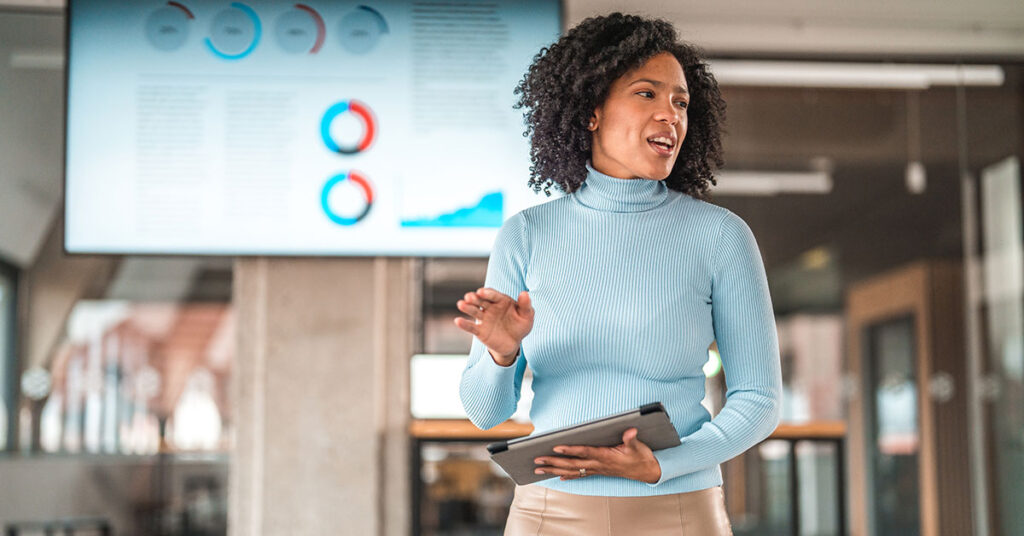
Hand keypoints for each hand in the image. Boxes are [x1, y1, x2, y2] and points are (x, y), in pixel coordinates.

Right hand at [453, 288, 533, 365]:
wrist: (514, 342)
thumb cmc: (521, 325)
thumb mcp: (527, 316)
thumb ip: (525, 305)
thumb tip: (525, 293)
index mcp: (501, 300)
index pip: (493, 295)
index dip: (487, 293)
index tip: (481, 292)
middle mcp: (490, 307)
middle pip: (481, 301)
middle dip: (474, 298)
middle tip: (469, 297)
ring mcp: (484, 319)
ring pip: (474, 311)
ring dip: (467, 307)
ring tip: (461, 304)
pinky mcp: (480, 331)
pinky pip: (471, 327)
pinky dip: (464, 324)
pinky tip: (457, 321)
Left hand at [532, 428, 661, 483]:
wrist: (647, 471)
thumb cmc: (641, 457)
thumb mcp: (638, 446)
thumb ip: (631, 439)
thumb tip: (630, 430)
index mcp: (605, 456)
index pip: (584, 452)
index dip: (570, 450)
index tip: (556, 447)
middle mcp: (598, 464)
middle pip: (572, 464)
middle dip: (554, 462)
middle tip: (537, 460)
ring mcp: (597, 469)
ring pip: (572, 471)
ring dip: (554, 470)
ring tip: (539, 468)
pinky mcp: (598, 471)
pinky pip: (580, 475)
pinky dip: (568, 476)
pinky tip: (557, 477)